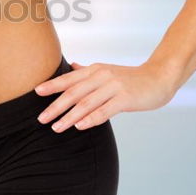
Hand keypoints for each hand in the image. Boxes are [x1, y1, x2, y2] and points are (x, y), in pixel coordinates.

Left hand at [34, 61, 179, 132]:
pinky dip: (90, 119)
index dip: (52, 85)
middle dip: (55, 106)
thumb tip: (73, 66)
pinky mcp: (125, 98)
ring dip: (69, 116)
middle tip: (41, 118)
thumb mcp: (107, 70)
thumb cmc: (131, 78)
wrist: (159, 78)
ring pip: (86, 103)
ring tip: (56, 127)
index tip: (36, 92)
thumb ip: (89, 71)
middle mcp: (102, 76)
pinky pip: (105, 110)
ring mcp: (114, 86)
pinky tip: (79, 126)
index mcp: (95, 69)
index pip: (69, 78)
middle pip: (73, 92)